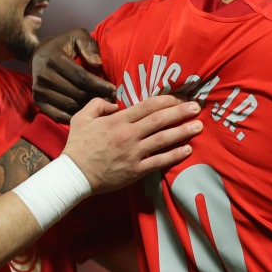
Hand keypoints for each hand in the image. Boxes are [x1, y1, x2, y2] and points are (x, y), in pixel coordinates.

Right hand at [32, 29, 114, 121]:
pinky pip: (59, 115)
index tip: (113, 90)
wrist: (38, 54)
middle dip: (96, 97)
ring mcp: (39, 91)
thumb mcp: (77, 36)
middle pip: (77, 93)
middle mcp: (44, 76)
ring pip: (70, 105)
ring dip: (87, 108)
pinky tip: (85, 111)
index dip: (99, 85)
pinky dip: (74, 116)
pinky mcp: (37, 102)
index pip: (81, 77)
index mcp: (55, 59)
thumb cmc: (64, 44)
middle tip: (110, 99)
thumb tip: (97, 63)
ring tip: (100, 105)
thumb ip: (88, 45)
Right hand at [63, 95, 202, 192]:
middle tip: (197, 107)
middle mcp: (129, 135)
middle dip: (181, 112)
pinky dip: (175, 155)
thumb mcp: (81, 117)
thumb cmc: (77, 146)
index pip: (147, 106)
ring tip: (198, 126)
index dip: (167, 99)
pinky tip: (188, 149)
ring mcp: (133, 153)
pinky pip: (159, 162)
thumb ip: (98, 104)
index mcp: (118, 120)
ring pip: (163, 139)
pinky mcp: (136, 171)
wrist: (73, 175)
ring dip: (183, 131)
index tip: (180, 96)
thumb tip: (114, 103)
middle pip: (160, 120)